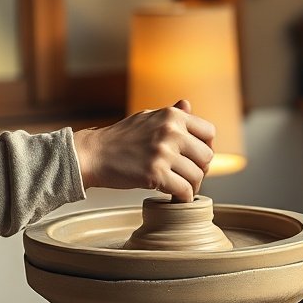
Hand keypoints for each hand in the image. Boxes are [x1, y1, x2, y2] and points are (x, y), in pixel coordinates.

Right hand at [73, 99, 215, 201]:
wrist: (94, 154)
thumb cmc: (120, 138)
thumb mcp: (147, 118)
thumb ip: (171, 114)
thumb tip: (187, 105)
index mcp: (172, 116)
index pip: (209, 132)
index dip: (205, 147)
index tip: (195, 158)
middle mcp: (171, 131)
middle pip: (207, 156)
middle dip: (200, 169)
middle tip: (187, 176)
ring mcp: (163, 152)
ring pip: (197, 176)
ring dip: (191, 187)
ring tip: (180, 188)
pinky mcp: (155, 173)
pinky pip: (184, 190)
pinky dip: (182, 198)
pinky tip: (174, 197)